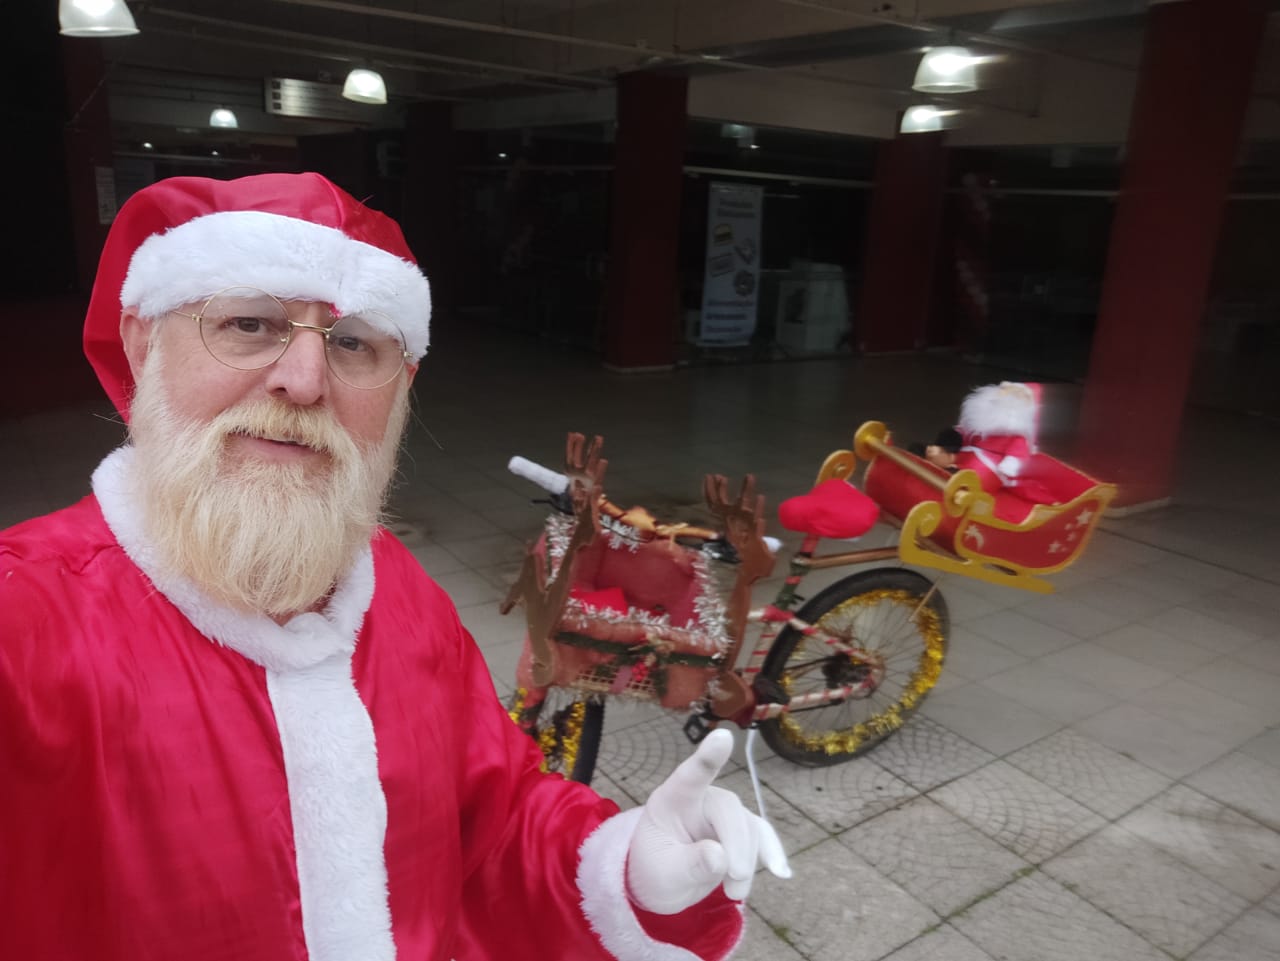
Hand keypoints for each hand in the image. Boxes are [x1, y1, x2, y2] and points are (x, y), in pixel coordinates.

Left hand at [626, 729, 790, 914]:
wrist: (664, 883)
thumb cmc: (656, 870)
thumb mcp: (663, 875)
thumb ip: (689, 865)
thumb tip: (720, 857)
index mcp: (672, 800)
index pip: (690, 775)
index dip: (707, 756)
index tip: (723, 736)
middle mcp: (700, 799)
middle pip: (728, 809)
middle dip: (736, 845)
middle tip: (735, 879)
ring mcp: (722, 813)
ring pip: (748, 827)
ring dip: (748, 862)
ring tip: (734, 894)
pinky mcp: (740, 830)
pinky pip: (761, 837)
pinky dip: (771, 855)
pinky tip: (780, 872)